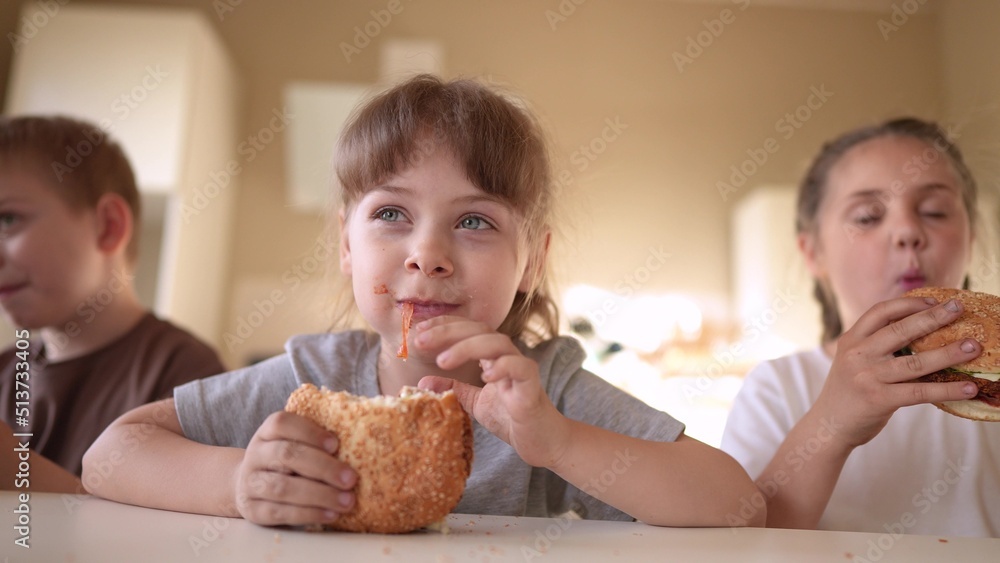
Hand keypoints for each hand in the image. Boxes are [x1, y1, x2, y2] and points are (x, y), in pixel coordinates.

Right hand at [234, 411, 357, 525]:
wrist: (250, 487)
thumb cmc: (286, 464)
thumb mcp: (295, 446)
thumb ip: (317, 443)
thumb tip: (361, 441)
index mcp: (267, 433)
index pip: (281, 423)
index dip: (309, 432)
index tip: (335, 444)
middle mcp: (255, 454)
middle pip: (286, 455)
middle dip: (323, 467)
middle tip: (351, 478)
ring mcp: (250, 483)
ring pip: (282, 487)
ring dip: (319, 495)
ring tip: (346, 501)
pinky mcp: (253, 510)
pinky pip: (279, 512)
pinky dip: (308, 514)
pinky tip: (330, 514)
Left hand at [413, 315, 569, 467]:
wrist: (542, 441)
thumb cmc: (510, 418)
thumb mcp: (474, 402)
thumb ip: (453, 390)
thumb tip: (421, 383)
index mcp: (492, 355)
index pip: (468, 328)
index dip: (444, 325)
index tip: (419, 331)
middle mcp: (507, 355)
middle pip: (479, 329)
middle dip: (448, 332)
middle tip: (420, 341)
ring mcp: (521, 368)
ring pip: (497, 343)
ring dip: (467, 347)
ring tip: (442, 361)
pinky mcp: (532, 386)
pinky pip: (520, 367)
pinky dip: (503, 367)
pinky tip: (484, 376)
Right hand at [813, 295, 980, 447]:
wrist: (829, 424)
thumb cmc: (849, 390)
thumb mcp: (852, 359)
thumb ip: (875, 345)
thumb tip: (919, 329)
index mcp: (851, 340)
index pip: (881, 312)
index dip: (909, 304)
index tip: (934, 300)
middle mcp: (857, 354)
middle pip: (900, 330)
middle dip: (933, 318)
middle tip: (958, 308)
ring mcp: (867, 377)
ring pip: (915, 362)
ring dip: (948, 354)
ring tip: (973, 347)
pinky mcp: (879, 400)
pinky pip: (919, 393)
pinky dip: (946, 390)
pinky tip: (967, 388)